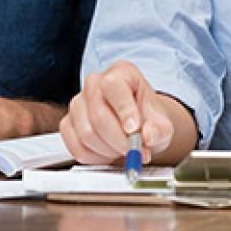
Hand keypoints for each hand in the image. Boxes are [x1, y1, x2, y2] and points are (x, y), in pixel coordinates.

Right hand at [60, 59, 175, 164]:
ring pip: (86, 133)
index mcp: (120, 73)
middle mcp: (94, 83)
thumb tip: (148, 135)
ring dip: (108, 151)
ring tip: (123, 150)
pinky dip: (95, 158)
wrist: (137, 129)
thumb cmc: (147, 120)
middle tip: (135, 152)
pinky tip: (108, 154)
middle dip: (119, 140)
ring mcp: (78, 103)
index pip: (113, 85)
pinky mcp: (68, 124)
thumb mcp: (163, 124)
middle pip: (98, 114)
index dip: (123, 109)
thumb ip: (159, 130)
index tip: (134, 130)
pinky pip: (76, 146)